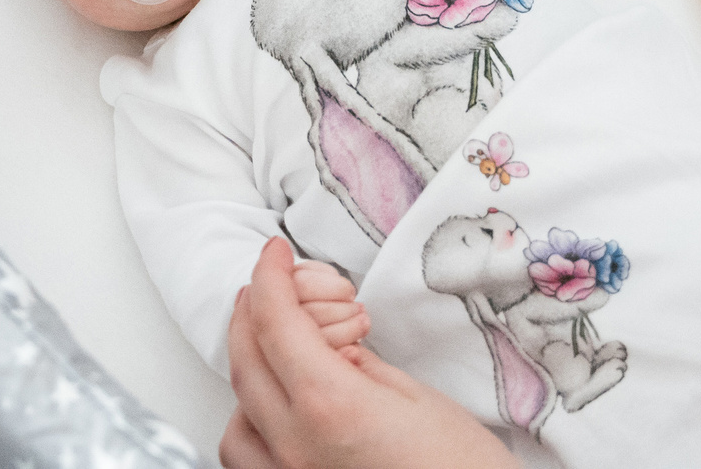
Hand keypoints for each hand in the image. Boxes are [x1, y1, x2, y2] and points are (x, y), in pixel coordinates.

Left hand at [222, 239, 514, 468]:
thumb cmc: (463, 468)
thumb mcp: (416, 397)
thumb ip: (355, 363)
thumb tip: (322, 342)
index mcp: (329, 407)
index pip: (276, 323)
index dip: (271, 276)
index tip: (275, 252)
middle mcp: (295, 448)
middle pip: (246, 361)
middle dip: (252, 310)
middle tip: (270, 281)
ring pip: (236, 411)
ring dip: (248, 366)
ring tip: (280, 342)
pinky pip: (248, 455)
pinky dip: (251, 419)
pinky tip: (281, 403)